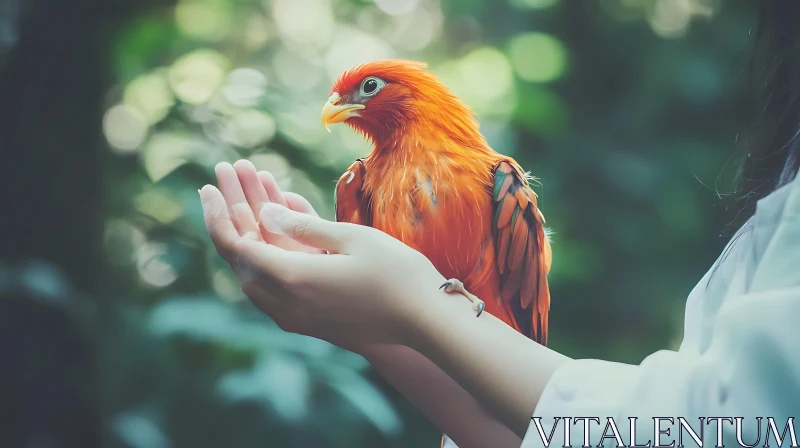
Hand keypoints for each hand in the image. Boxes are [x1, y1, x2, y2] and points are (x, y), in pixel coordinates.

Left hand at [200, 161, 446, 347]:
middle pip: (242, 260)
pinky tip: (269, 240)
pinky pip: (274, 291)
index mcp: (293, 279)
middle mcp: (287, 304)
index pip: (236, 245)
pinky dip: (265, 261)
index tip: (207, 185)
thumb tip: (264, 215)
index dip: (217, 214)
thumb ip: (303, 227)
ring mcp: (299, 317)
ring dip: (247, 241)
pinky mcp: (312, 323)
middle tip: (223, 184)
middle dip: (230, 219)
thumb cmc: (396, 272)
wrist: (425, 319)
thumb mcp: (351, 238)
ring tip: (244, 204)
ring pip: (255, 278)